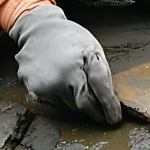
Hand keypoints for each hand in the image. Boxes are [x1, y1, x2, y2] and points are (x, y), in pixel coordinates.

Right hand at [9, 4, 121, 124]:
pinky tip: (60, 81)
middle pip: (85, 105)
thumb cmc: (70, 39)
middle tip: (103, 114)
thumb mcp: (93, 49)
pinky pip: (55, 103)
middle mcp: (64, 74)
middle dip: (96, 111)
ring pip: (70, 106)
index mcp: (83, 60)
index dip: (109, 107)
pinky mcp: (34, 89)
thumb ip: (101, 74)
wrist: (39, 30)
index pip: (100, 90)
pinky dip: (62, 98)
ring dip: (78, 102)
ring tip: (76, 83)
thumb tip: (110, 100)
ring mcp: (47, 83)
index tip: (115, 119)